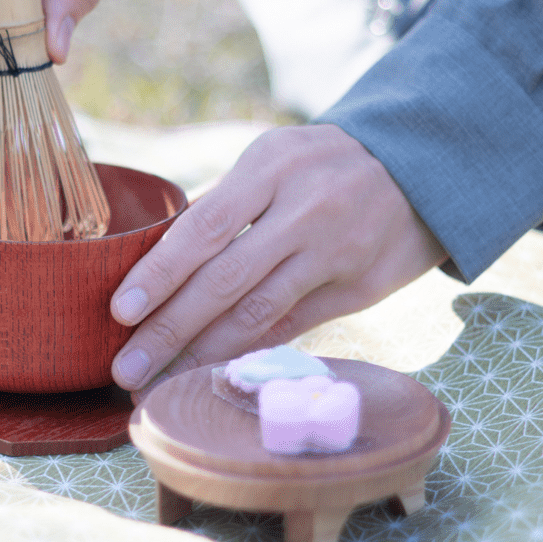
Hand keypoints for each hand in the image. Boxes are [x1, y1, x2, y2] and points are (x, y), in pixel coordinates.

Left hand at [109, 124, 447, 391]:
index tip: (120, 312)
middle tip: (125, 368)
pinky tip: (211, 371)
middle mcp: (304, 210)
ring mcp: (335, 253)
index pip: (203, 228)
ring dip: (202, 352)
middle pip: (224, 280)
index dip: (160, 274)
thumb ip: (223, 206)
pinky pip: (292, 326)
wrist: (422, 166)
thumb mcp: (274, 159)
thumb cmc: (322, 165)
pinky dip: (248, 350)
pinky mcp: (359, 289)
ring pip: (257, 312)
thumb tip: (157, 265)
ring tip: (159, 381)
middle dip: (168, 329)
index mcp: (271, 167)